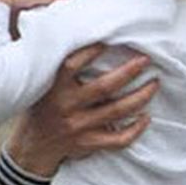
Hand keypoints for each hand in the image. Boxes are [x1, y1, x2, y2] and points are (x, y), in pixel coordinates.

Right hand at [5, 44, 156, 176]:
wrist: (32, 146)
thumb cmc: (41, 109)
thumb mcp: (40, 86)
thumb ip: (56, 69)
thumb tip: (77, 39)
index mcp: (54, 89)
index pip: (72, 65)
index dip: (90, 52)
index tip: (108, 41)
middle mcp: (67, 107)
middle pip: (104, 87)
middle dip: (129, 72)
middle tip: (145, 60)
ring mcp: (79, 126)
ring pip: (118, 111)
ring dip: (141, 96)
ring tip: (153, 84)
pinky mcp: (89, 142)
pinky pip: (119, 139)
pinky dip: (136, 129)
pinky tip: (145, 117)